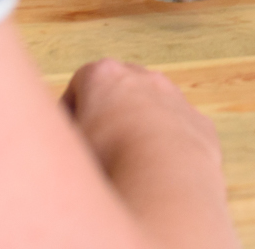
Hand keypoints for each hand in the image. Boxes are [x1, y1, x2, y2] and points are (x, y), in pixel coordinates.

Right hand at [62, 59, 238, 248]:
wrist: (164, 180)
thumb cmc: (109, 161)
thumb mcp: (65, 144)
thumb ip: (61, 132)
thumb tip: (56, 137)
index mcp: (105, 75)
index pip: (79, 84)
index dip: (71, 113)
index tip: (70, 135)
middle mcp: (144, 77)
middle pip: (119, 90)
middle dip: (109, 114)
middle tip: (97, 146)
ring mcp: (176, 98)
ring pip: (153, 108)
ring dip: (141, 128)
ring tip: (128, 162)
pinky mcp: (199, 123)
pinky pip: (179, 130)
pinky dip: (169, 145)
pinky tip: (157, 171)